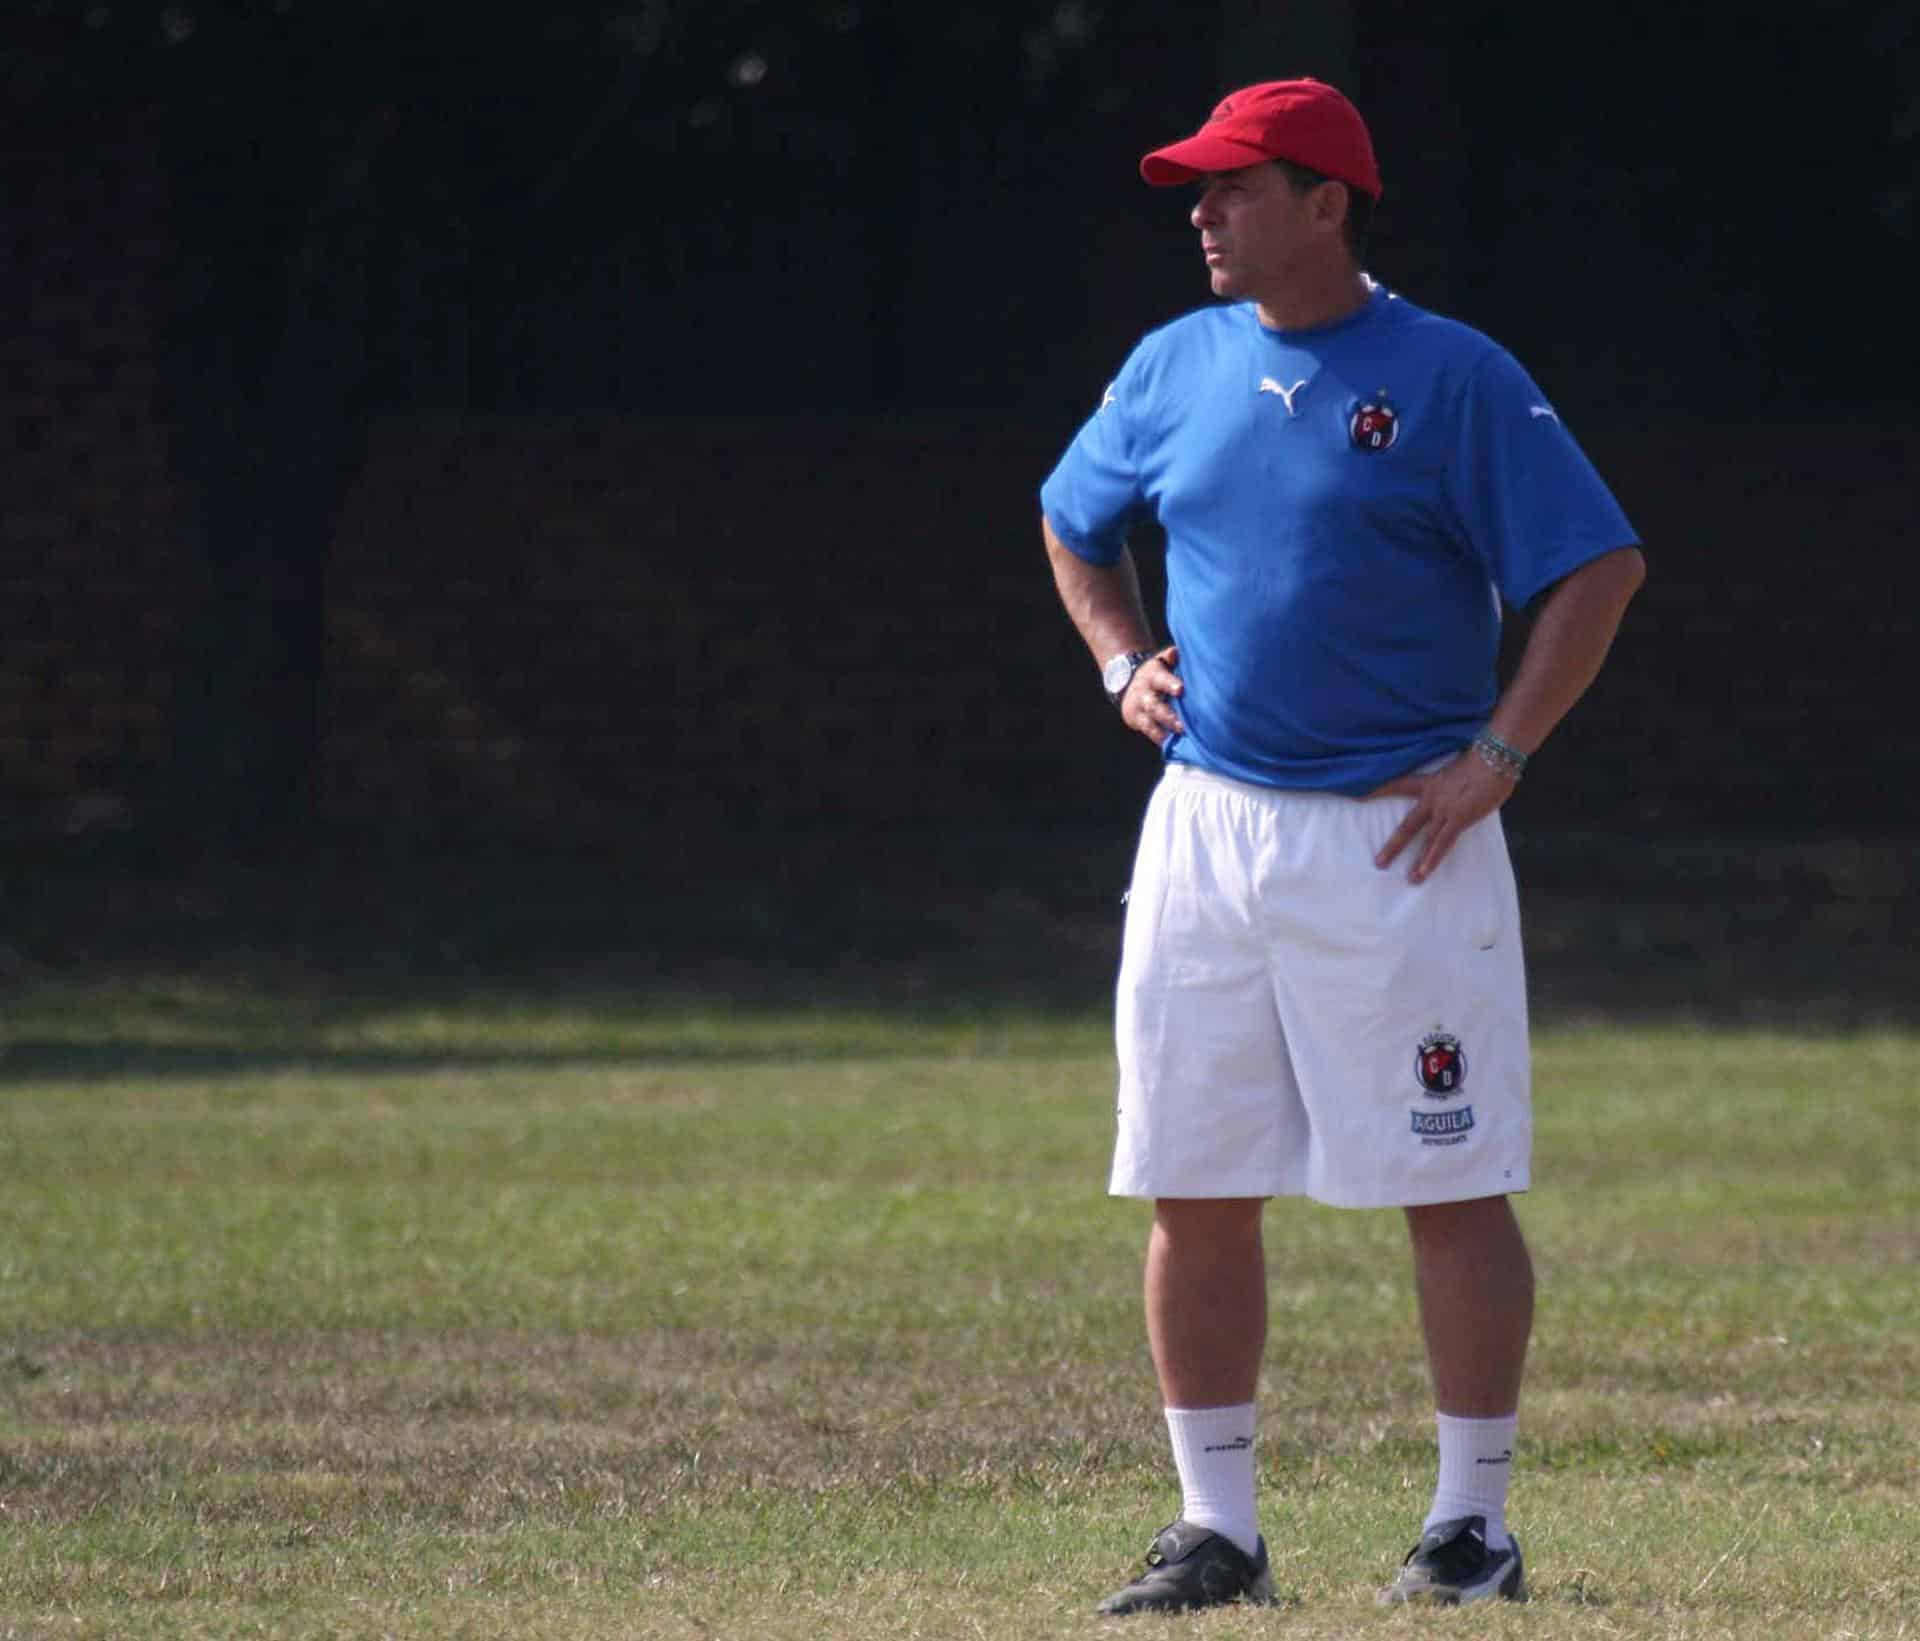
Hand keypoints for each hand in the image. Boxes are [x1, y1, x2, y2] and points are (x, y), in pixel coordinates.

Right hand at [1120, 645, 1184, 745]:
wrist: (1127, 681)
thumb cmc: (1158, 671)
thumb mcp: (1162, 660)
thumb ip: (1170, 657)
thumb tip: (1175, 652)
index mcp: (1152, 675)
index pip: (1160, 679)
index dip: (1170, 684)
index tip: (1181, 690)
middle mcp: (1142, 692)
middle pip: (1153, 705)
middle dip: (1168, 716)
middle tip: (1183, 725)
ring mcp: (1138, 708)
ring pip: (1149, 722)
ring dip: (1164, 731)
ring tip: (1179, 738)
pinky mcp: (1137, 721)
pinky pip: (1149, 732)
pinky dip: (1160, 738)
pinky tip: (1172, 744)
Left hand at [1367, 749, 1513, 883]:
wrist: (1494, 758)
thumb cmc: (1483, 761)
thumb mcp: (1459, 770)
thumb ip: (1452, 784)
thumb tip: (1457, 792)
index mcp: (1429, 783)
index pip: (1398, 786)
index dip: (1378, 791)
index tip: (1357, 796)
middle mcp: (1431, 798)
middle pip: (1406, 824)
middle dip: (1393, 845)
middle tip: (1378, 862)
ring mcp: (1443, 809)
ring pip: (1421, 837)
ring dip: (1412, 858)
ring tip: (1403, 876)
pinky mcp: (1458, 818)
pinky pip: (1442, 842)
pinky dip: (1432, 859)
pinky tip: (1423, 873)